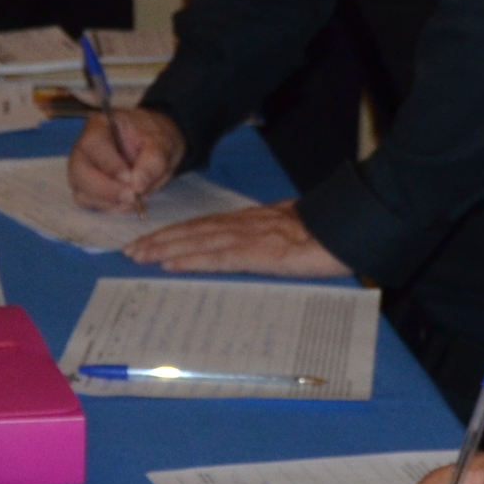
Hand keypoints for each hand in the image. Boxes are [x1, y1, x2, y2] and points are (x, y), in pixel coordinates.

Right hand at [67, 107, 184, 213]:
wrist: (156, 147)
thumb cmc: (154, 138)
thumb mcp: (163, 143)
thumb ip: (153, 161)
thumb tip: (137, 186)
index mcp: (99, 126)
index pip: (93, 144)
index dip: (110, 165)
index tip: (131, 179)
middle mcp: (84, 148)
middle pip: (80, 172)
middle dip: (107, 190)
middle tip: (134, 197)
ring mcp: (82, 169)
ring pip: (82, 192)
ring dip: (111, 201)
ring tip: (137, 198)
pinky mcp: (86, 188)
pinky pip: (89, 203)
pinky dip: (110, 207)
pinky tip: (128, 202)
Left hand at [126, 200, 348, 277]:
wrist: (352, 229)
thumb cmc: (329, 234)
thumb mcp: (293, 233)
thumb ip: (269, 240)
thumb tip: (252, 252)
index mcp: (253, 220)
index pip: (206, 224)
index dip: (176, 232)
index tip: (151, 240)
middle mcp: (246, 224)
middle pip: (195, 230)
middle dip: (161, 239)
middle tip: (131, 251)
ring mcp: (252, 236)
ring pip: (199, 240)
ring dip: (166, 248)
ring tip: (140, 256)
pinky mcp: (261, 253)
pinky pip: (219, 257)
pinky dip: (191, 259)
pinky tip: (171, 264)